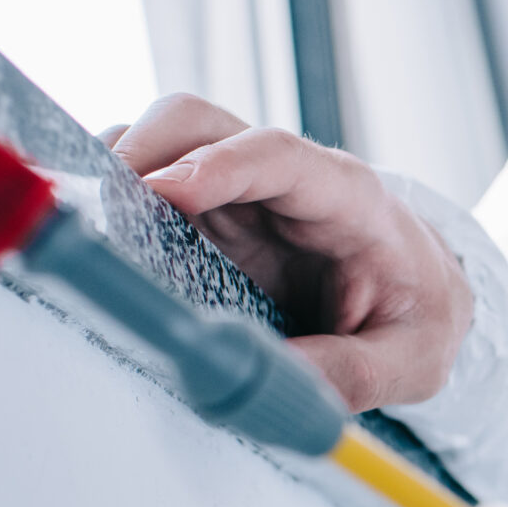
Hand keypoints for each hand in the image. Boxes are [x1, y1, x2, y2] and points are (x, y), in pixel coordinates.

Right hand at [104, 95, 472, 411]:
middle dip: (142, 151)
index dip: (219, 165)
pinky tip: (96, 241)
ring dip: (115, 175)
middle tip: (96, 209)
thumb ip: (351, 372)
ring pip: (159, 145)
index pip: (279, 156)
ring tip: (86, 231)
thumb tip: (271, 382)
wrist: (421, 297)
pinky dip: (112, 200)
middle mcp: (286, 180)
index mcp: (349, 198)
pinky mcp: (206, 216)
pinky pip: (145, 183)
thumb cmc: (419, 315)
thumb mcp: (413, 359)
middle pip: (198, 124)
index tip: (165, 191)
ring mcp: (239, 191)